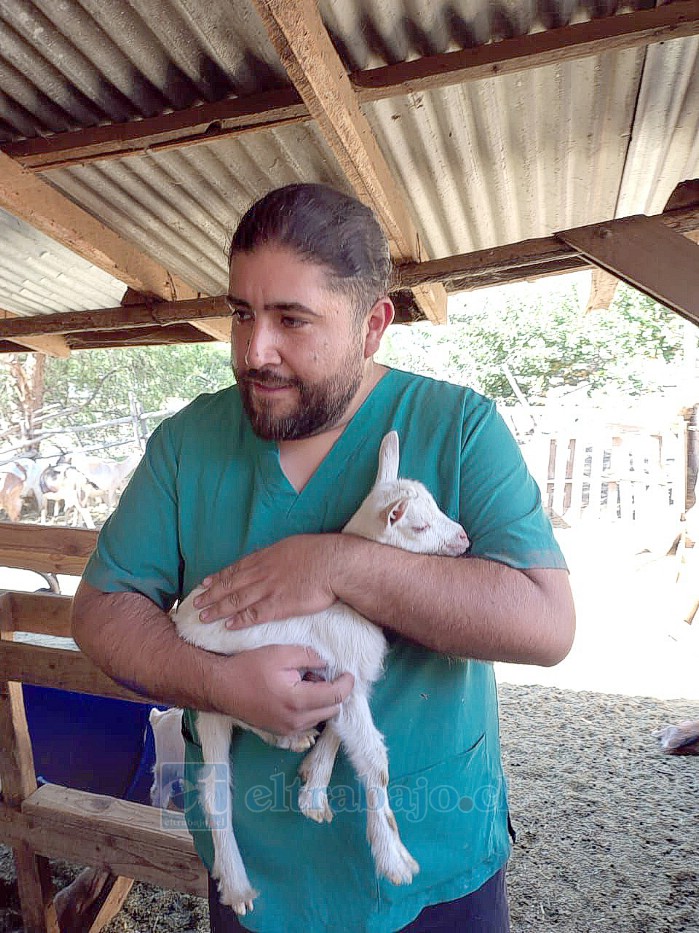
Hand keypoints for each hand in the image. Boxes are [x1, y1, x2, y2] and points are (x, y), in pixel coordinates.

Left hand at [193, 534, 342, 627]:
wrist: (332, 563)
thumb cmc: (319, 553)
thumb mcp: (292, 545)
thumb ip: (279, 554)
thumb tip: (274, 556)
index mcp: (266, 557)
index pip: (235, 569)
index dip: (218, 577)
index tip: (204, 583)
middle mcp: (262, 573)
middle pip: (230, 585)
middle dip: (211, 594)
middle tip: (195, 603)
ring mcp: (268, 589)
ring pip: (236, 600)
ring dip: (218, 609)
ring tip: (203, 616)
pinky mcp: (279, 605)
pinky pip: (254, 615)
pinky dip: (239, 621)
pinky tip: (228, 626)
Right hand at [213, 645, 353, 734]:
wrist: (220, 687)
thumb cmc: (249, 668)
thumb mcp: (281, 653)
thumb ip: (309, 657)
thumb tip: (327, 663)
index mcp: (298, 702)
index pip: (335, 697)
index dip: (346, 684)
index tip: (348, 673)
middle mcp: (295, 722)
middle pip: (332, 710)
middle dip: (333, 692)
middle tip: (319, 673)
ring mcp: (287, 730)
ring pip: (320, 717)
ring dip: (321, 701)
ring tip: (305, 681)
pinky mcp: (281, 732)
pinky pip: (306, 722)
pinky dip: (309, 708)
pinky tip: (296, 692)